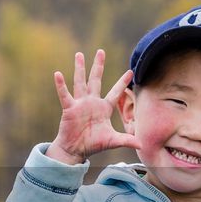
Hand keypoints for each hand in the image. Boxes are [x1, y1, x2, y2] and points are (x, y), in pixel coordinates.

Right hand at [47, 49, 138, 164]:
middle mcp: (92, 102)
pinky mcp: (69, 108)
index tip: (130, 71)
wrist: (75, 150)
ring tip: (79, 54)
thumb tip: (142, 145)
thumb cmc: (93, 144)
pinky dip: (61, 85)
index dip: (122, 82)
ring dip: (80, 68)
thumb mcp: (113, 140)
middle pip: (96, 80)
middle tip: (101, 51)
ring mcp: (80, 104)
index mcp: (104, 108)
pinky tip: (58, 74)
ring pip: (80, 82)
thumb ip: (126, 140)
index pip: (115, 92)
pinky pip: (65, 95)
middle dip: (98, 66)